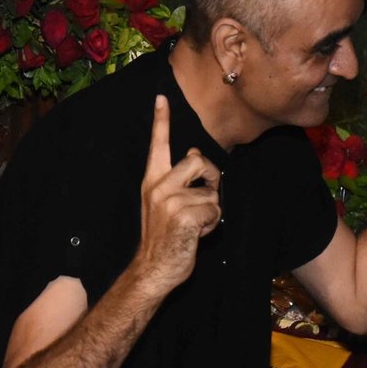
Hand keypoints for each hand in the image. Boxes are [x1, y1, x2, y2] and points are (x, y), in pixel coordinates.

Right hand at [133, 95, 220, 292]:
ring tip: (195, 223)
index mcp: (152, 181)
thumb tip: (192, 153)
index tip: (162, 98)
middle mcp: (158, 187)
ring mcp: (170, 201)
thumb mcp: (164, 204)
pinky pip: (214, 210)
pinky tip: (197, 234)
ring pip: (210, 191)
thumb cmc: (164, 237)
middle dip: (211, 176)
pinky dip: (212, 224)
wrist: (153, 269)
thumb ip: (177, 180)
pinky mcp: (184, 216)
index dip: (161, 121)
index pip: (157, 145)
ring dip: (211, 209)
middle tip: (207, 193)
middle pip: (197, 161)